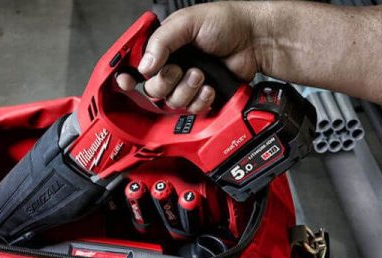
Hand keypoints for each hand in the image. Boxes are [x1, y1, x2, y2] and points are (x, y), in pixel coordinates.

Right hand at [117, 2, 266, 112]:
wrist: (255, 41)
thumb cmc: (226, 23)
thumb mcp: (188, 22)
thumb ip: (162, 41)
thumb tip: (145, 66)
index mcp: (164, 47)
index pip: (138, 67)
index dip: (128, 77)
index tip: (126, 81)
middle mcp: (173, 67)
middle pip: (153, 91)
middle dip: (167, 83)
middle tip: (183, 70)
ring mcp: (187, 84)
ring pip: (172, 103)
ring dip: (187, 91)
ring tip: (202, 75)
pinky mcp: (201, 98)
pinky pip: (191, 110)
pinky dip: (201, 101)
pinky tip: (210, 88)